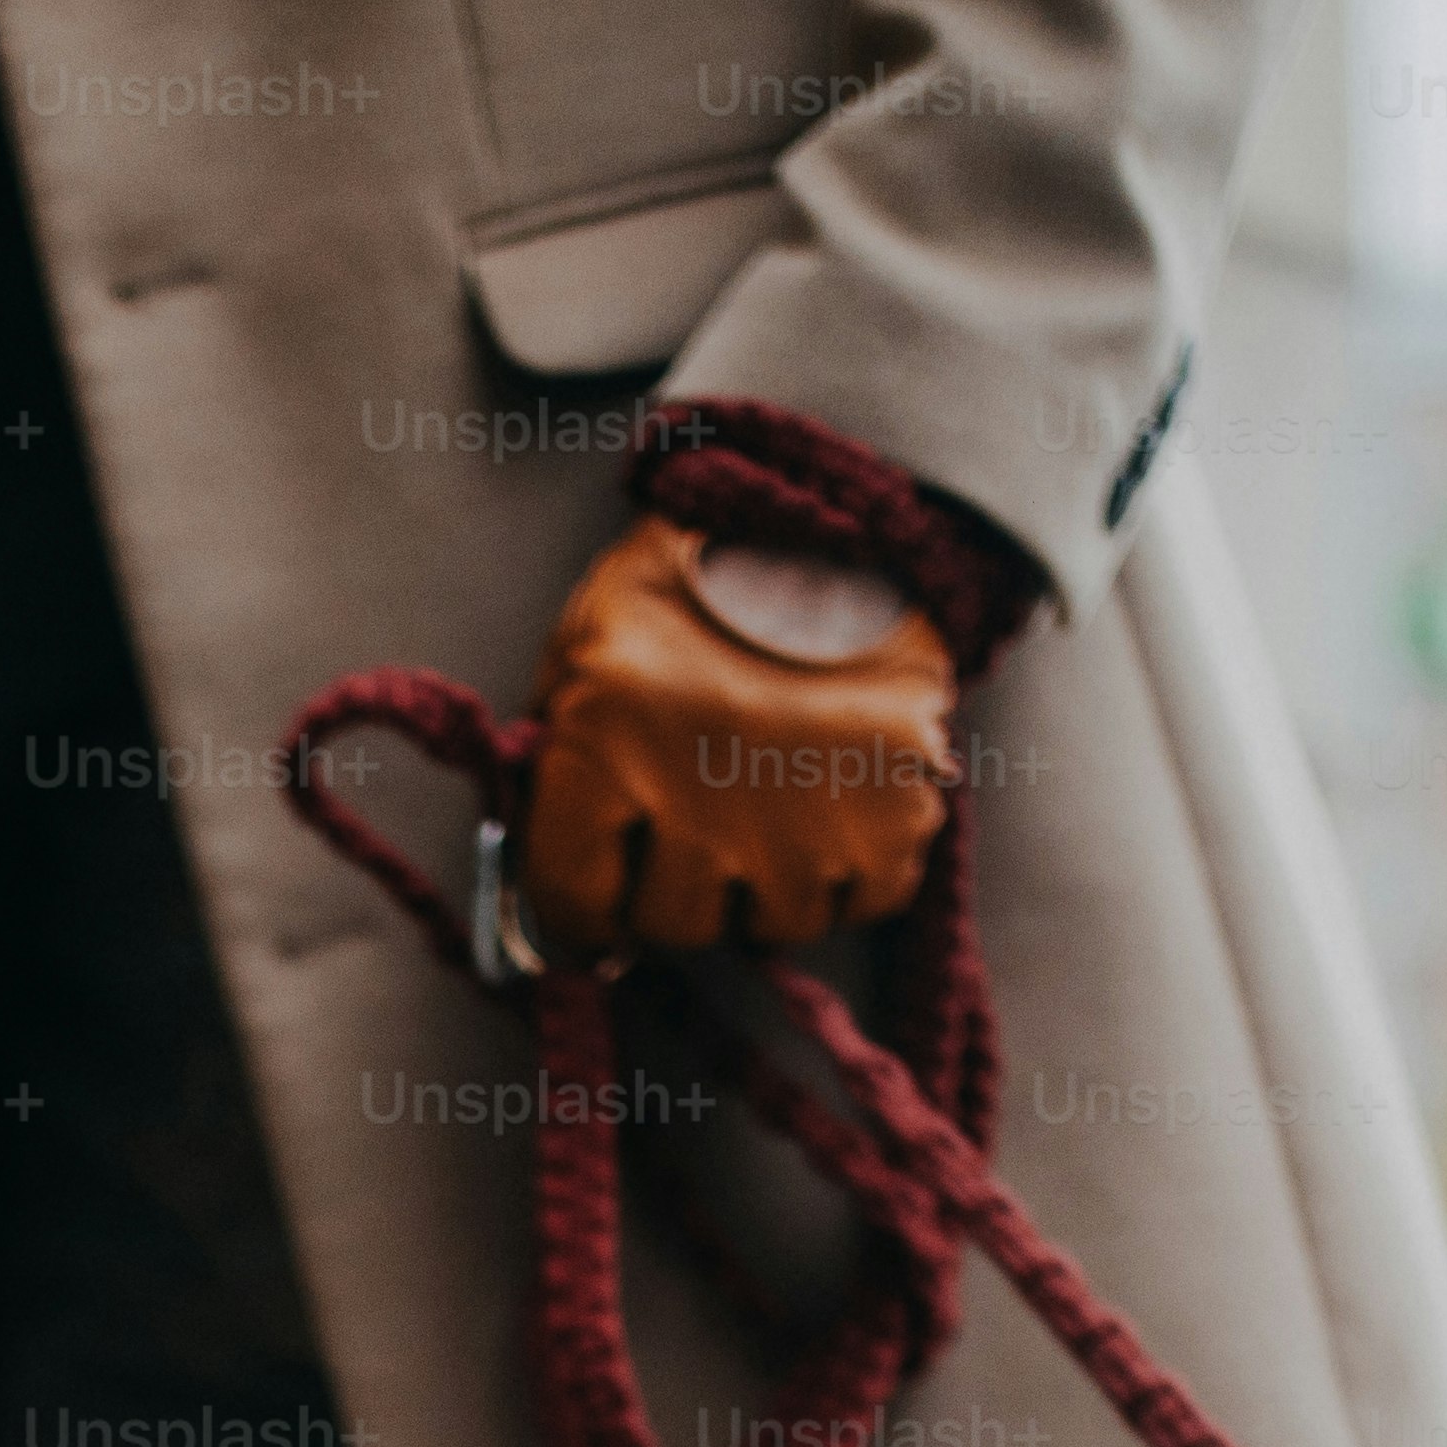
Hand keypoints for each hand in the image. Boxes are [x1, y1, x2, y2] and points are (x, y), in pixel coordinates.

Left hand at [512, 520, 957, 961]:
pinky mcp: (896, 821)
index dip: (581, 911)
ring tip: (775, 796)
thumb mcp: (591, 640)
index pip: (574, 900)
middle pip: (673, 926)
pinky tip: (838, 795)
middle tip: (698, 825)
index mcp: (607, 741)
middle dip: (676, 887)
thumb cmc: (700, 581)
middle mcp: (702, 799)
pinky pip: (859, 903)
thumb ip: (557, 752)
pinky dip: (850, 867)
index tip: (598, 904)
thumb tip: (550, 867)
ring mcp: (806, 822)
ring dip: (767, 880)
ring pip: (772, 925)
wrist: (848, 521)